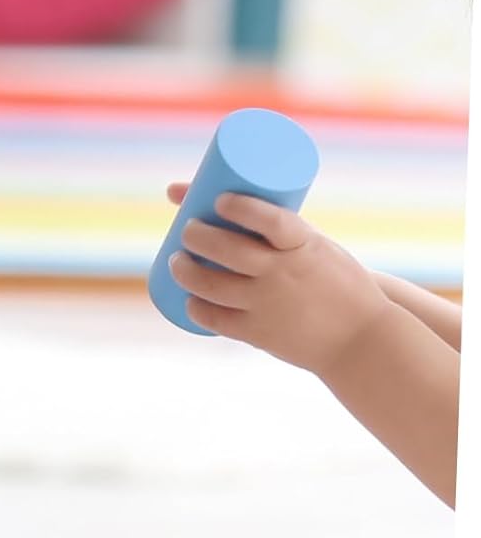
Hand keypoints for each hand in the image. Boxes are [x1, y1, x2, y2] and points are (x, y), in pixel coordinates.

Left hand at [163, 182, 390, 375]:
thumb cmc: (338, 285)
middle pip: (227, 250)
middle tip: (187, 228)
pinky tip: (188, 299)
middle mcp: (283, 274)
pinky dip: (196, 307)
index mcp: (305, 246)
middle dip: (195, 235)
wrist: (360, 338)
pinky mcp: (257, 333)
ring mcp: (267, 304)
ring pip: (210, 284)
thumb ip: (282, 236)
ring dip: (184, 270)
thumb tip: (240, 209)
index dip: (241, 207)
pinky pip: (214, 319)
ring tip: (177, 260)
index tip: (220, 199)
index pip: (270, 219)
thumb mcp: (318, 251)